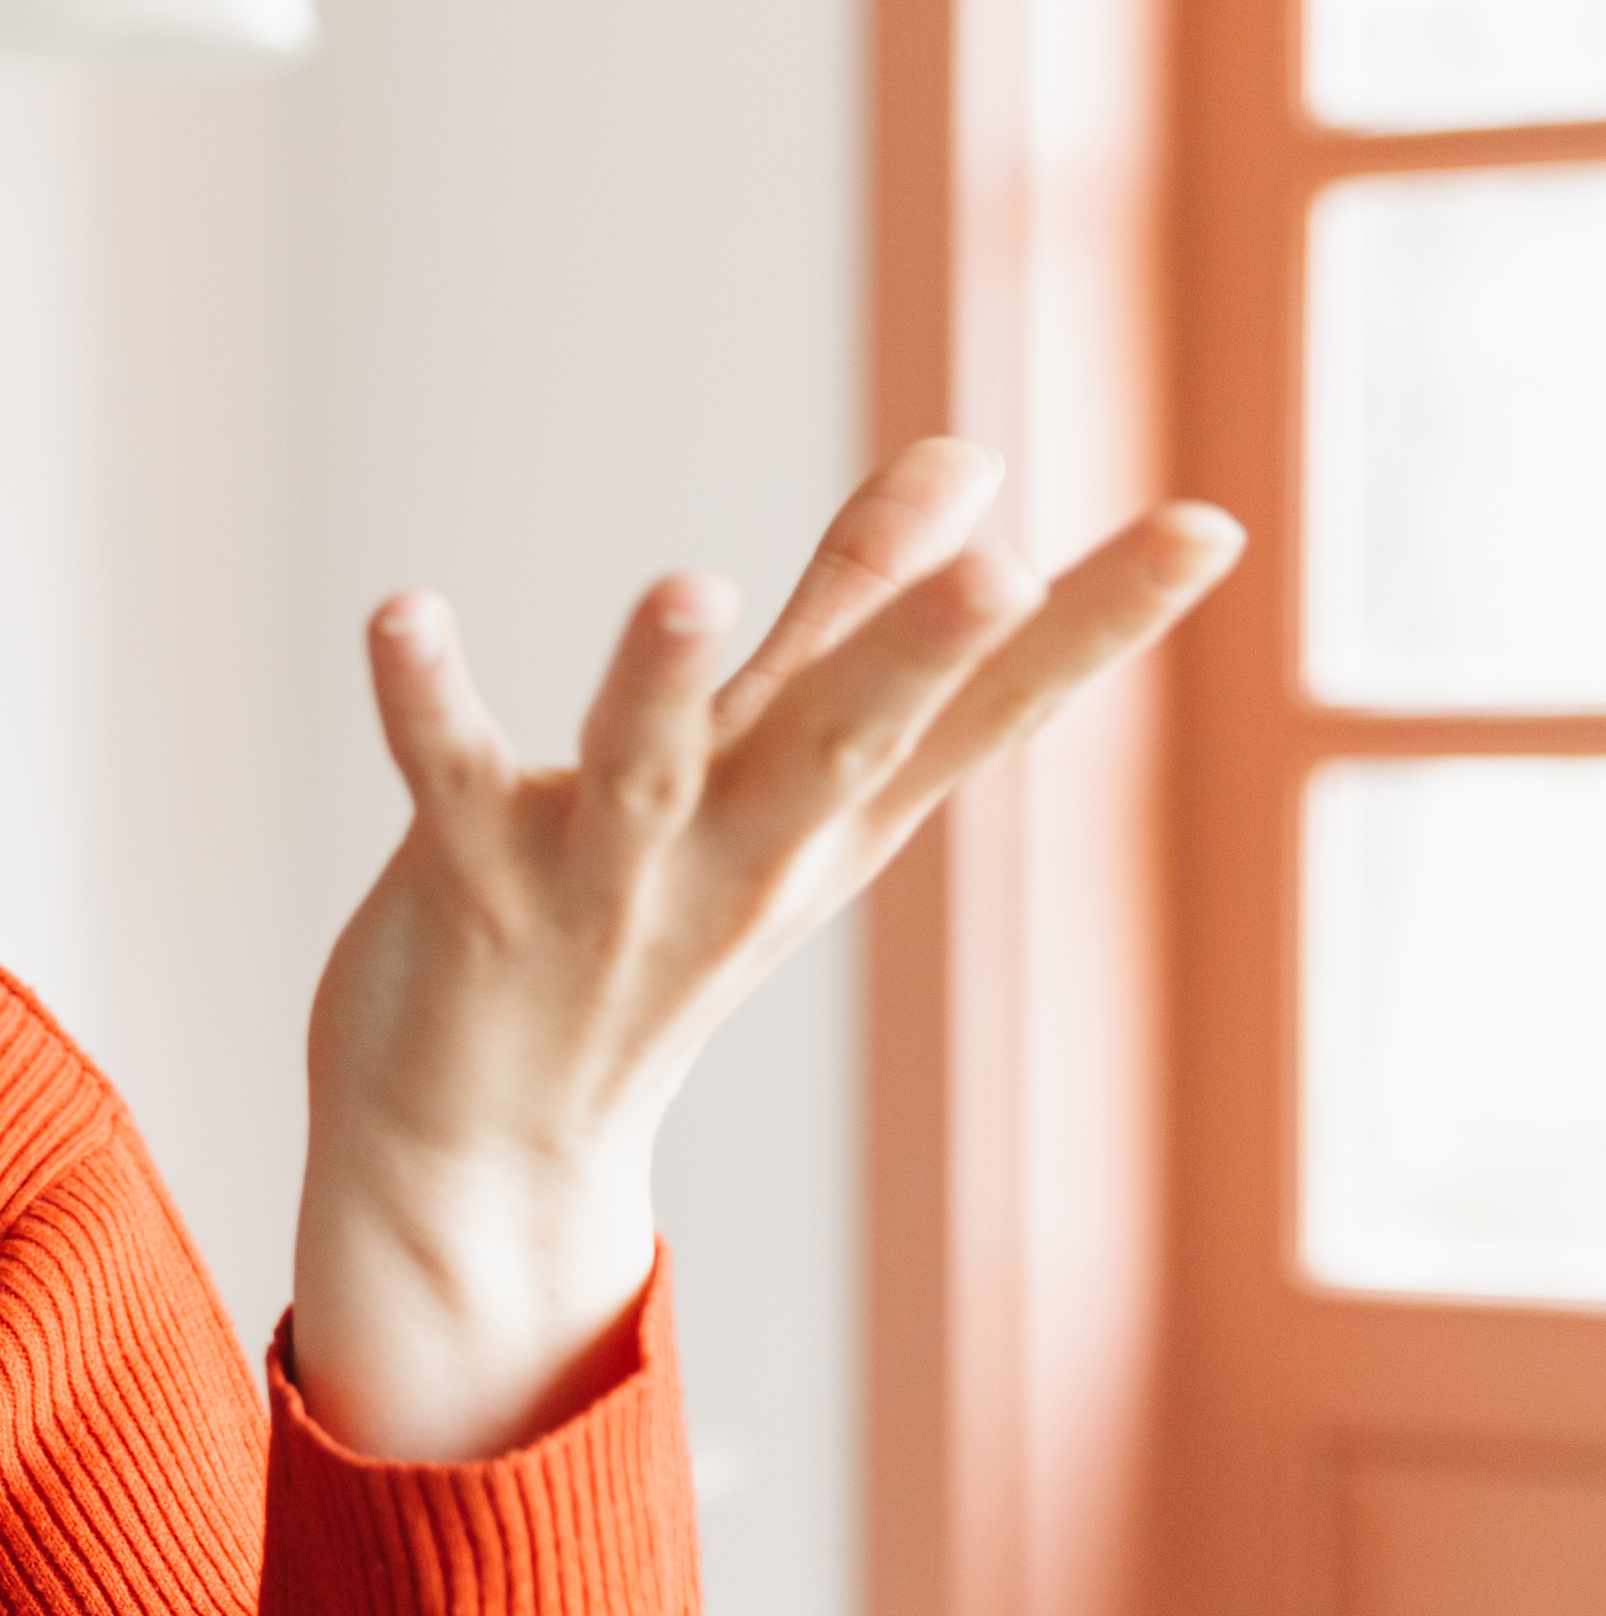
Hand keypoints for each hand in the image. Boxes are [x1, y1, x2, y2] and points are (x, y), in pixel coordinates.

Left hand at [291, 441, 1243, 1462]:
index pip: (989, 716)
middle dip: (923, 657)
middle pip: (847, 744)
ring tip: (692, 583)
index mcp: (830, 823)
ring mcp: (606, 883)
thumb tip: (975, 462)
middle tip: (1008, 569)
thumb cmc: (643, 929)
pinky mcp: (468, 893)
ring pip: (646, 769)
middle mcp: (739, 854)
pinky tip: (403, 613)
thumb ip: (860, 610)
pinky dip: (426, 701)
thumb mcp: (776, 777)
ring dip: (666, 680)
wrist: (475, 1152)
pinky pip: (448, 785)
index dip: (1100, 627)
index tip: (1212, 527)